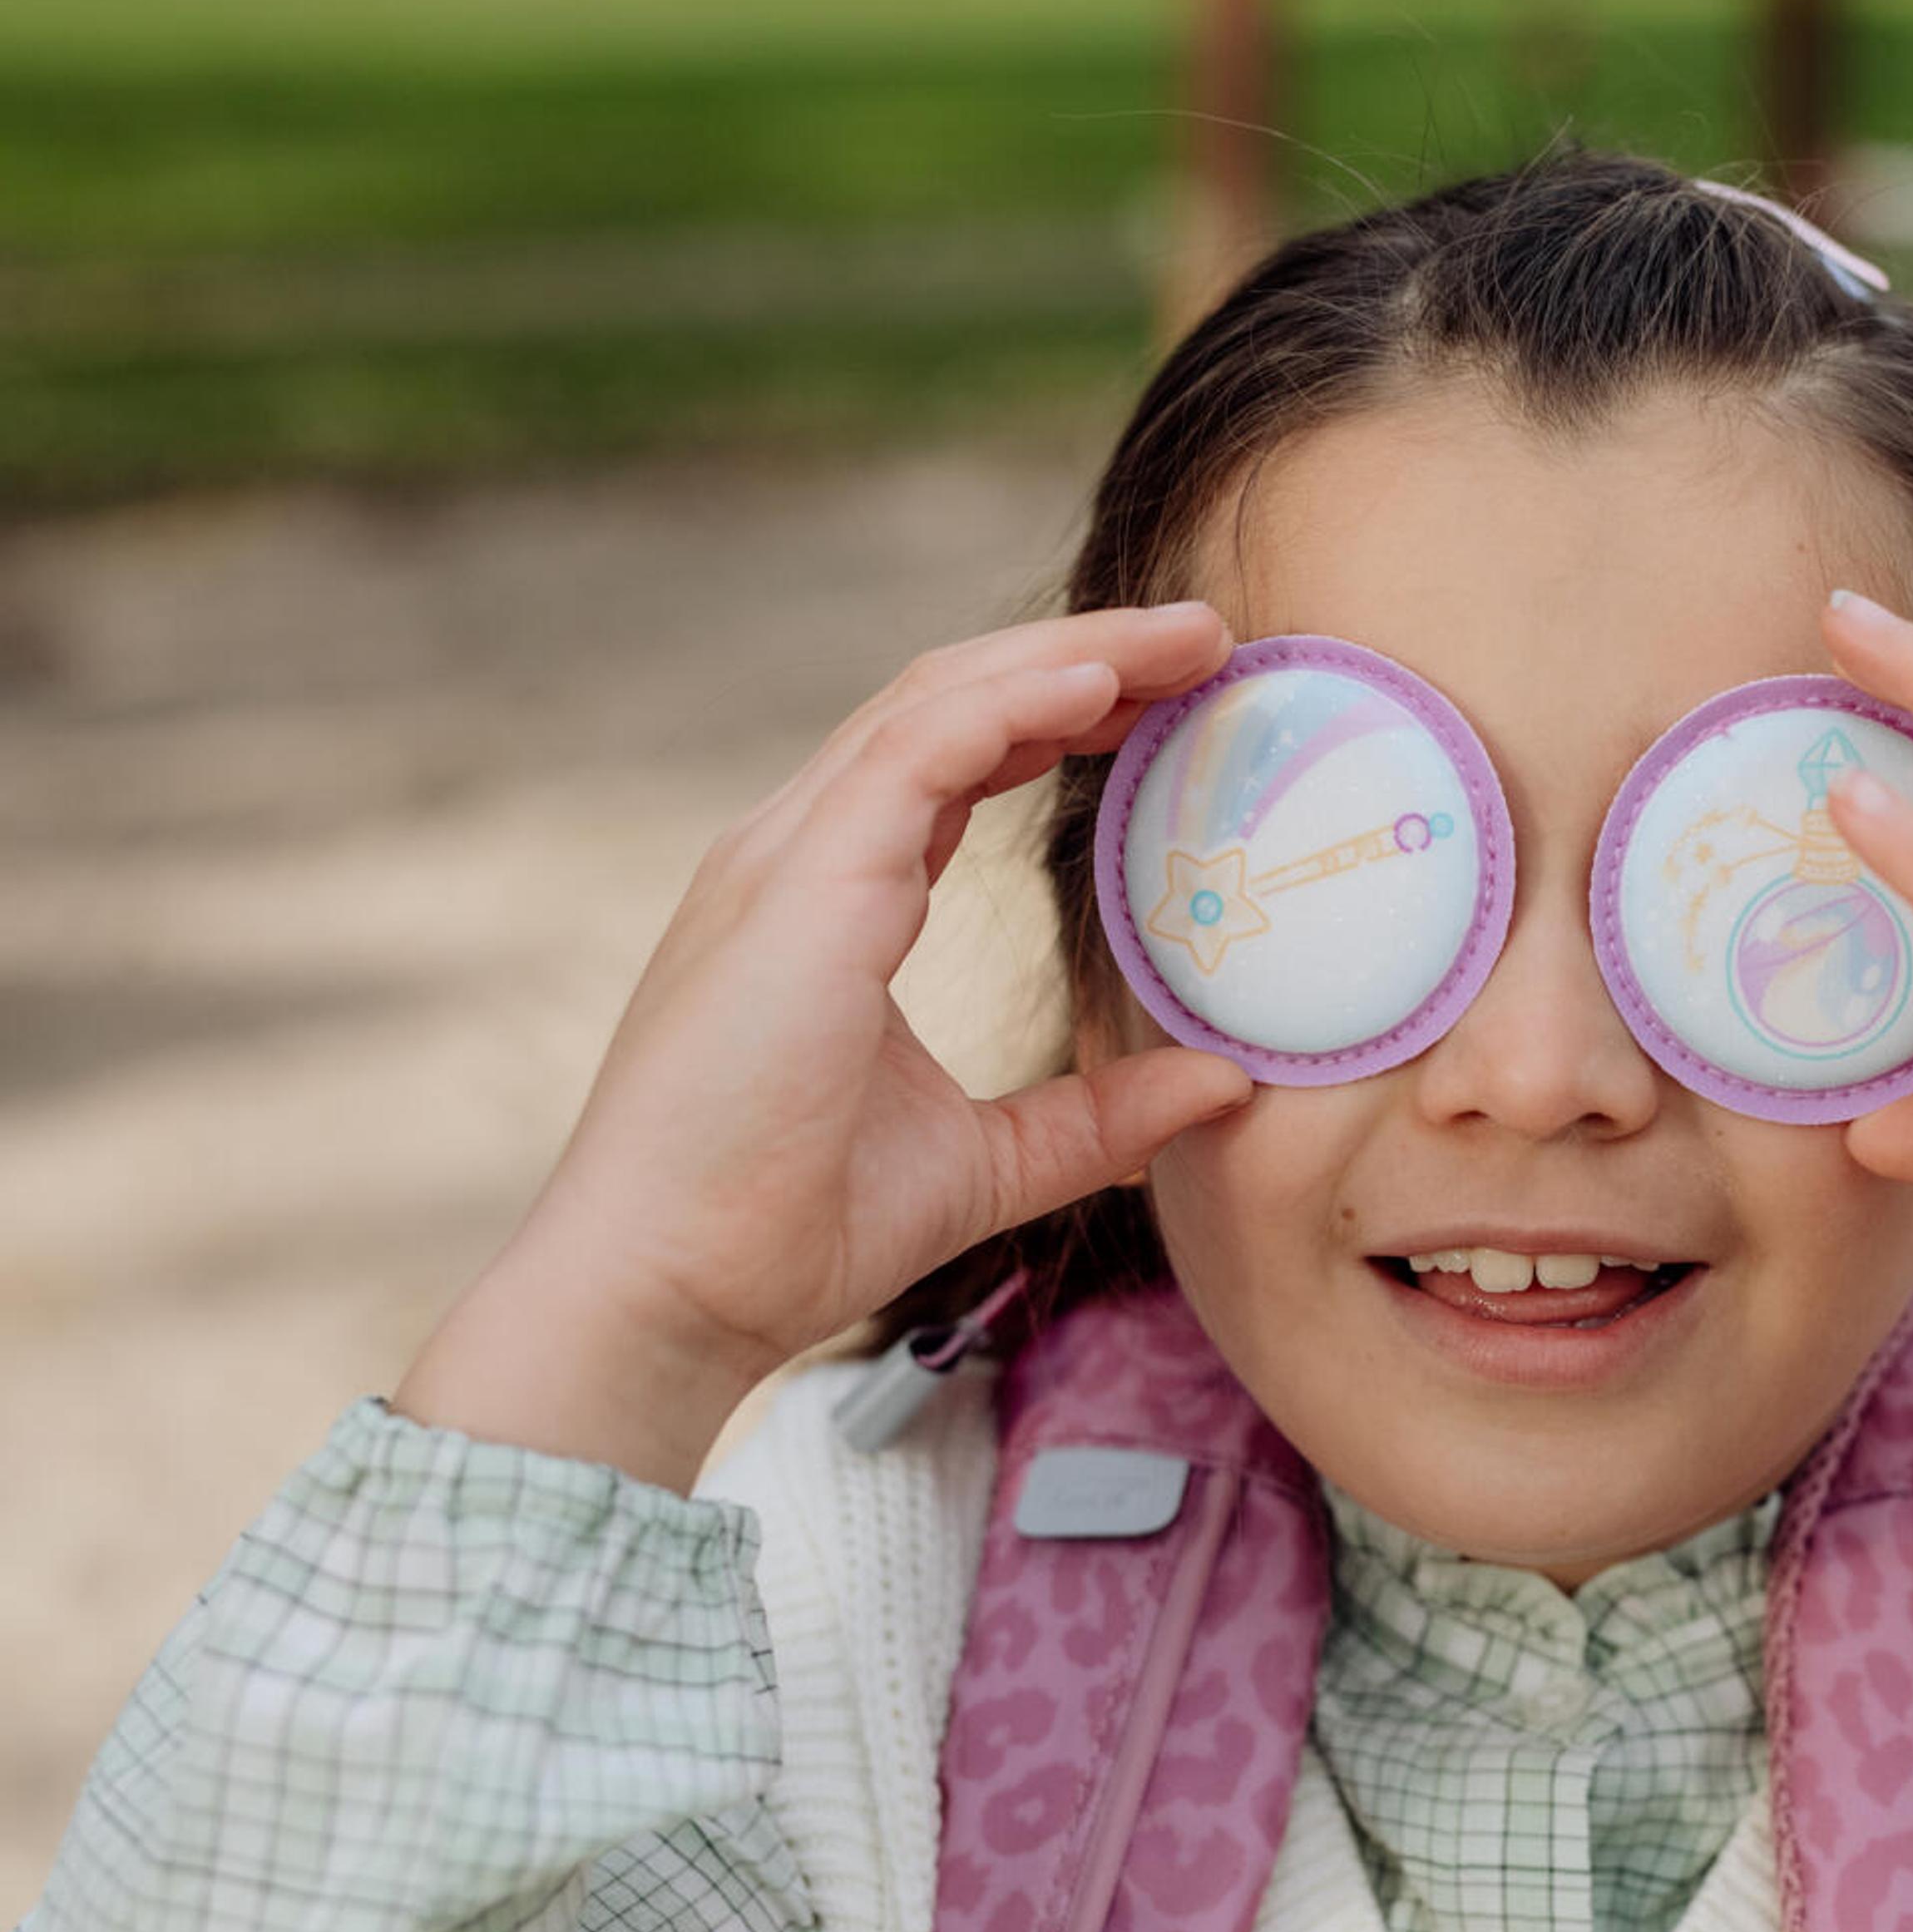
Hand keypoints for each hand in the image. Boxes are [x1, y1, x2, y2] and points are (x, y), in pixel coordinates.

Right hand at [395, 602, 1253, 1488]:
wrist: (670, 1293)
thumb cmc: (790, 1230)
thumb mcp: (992, 1162)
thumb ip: (1099, 1116)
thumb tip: (1223, 1082)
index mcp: (834, 898)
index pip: (958, 760)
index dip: (1062, 715)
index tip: (1171, 704)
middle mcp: (802, 854)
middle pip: (956, 703)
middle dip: (1083, 658)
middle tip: (1207, 640)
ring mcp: (788, 858)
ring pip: (940, 701)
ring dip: (1071, 657)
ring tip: (1186, 638)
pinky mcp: (798, 885)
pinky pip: (916, 752)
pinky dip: (1012, 704)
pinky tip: (1101, 685)